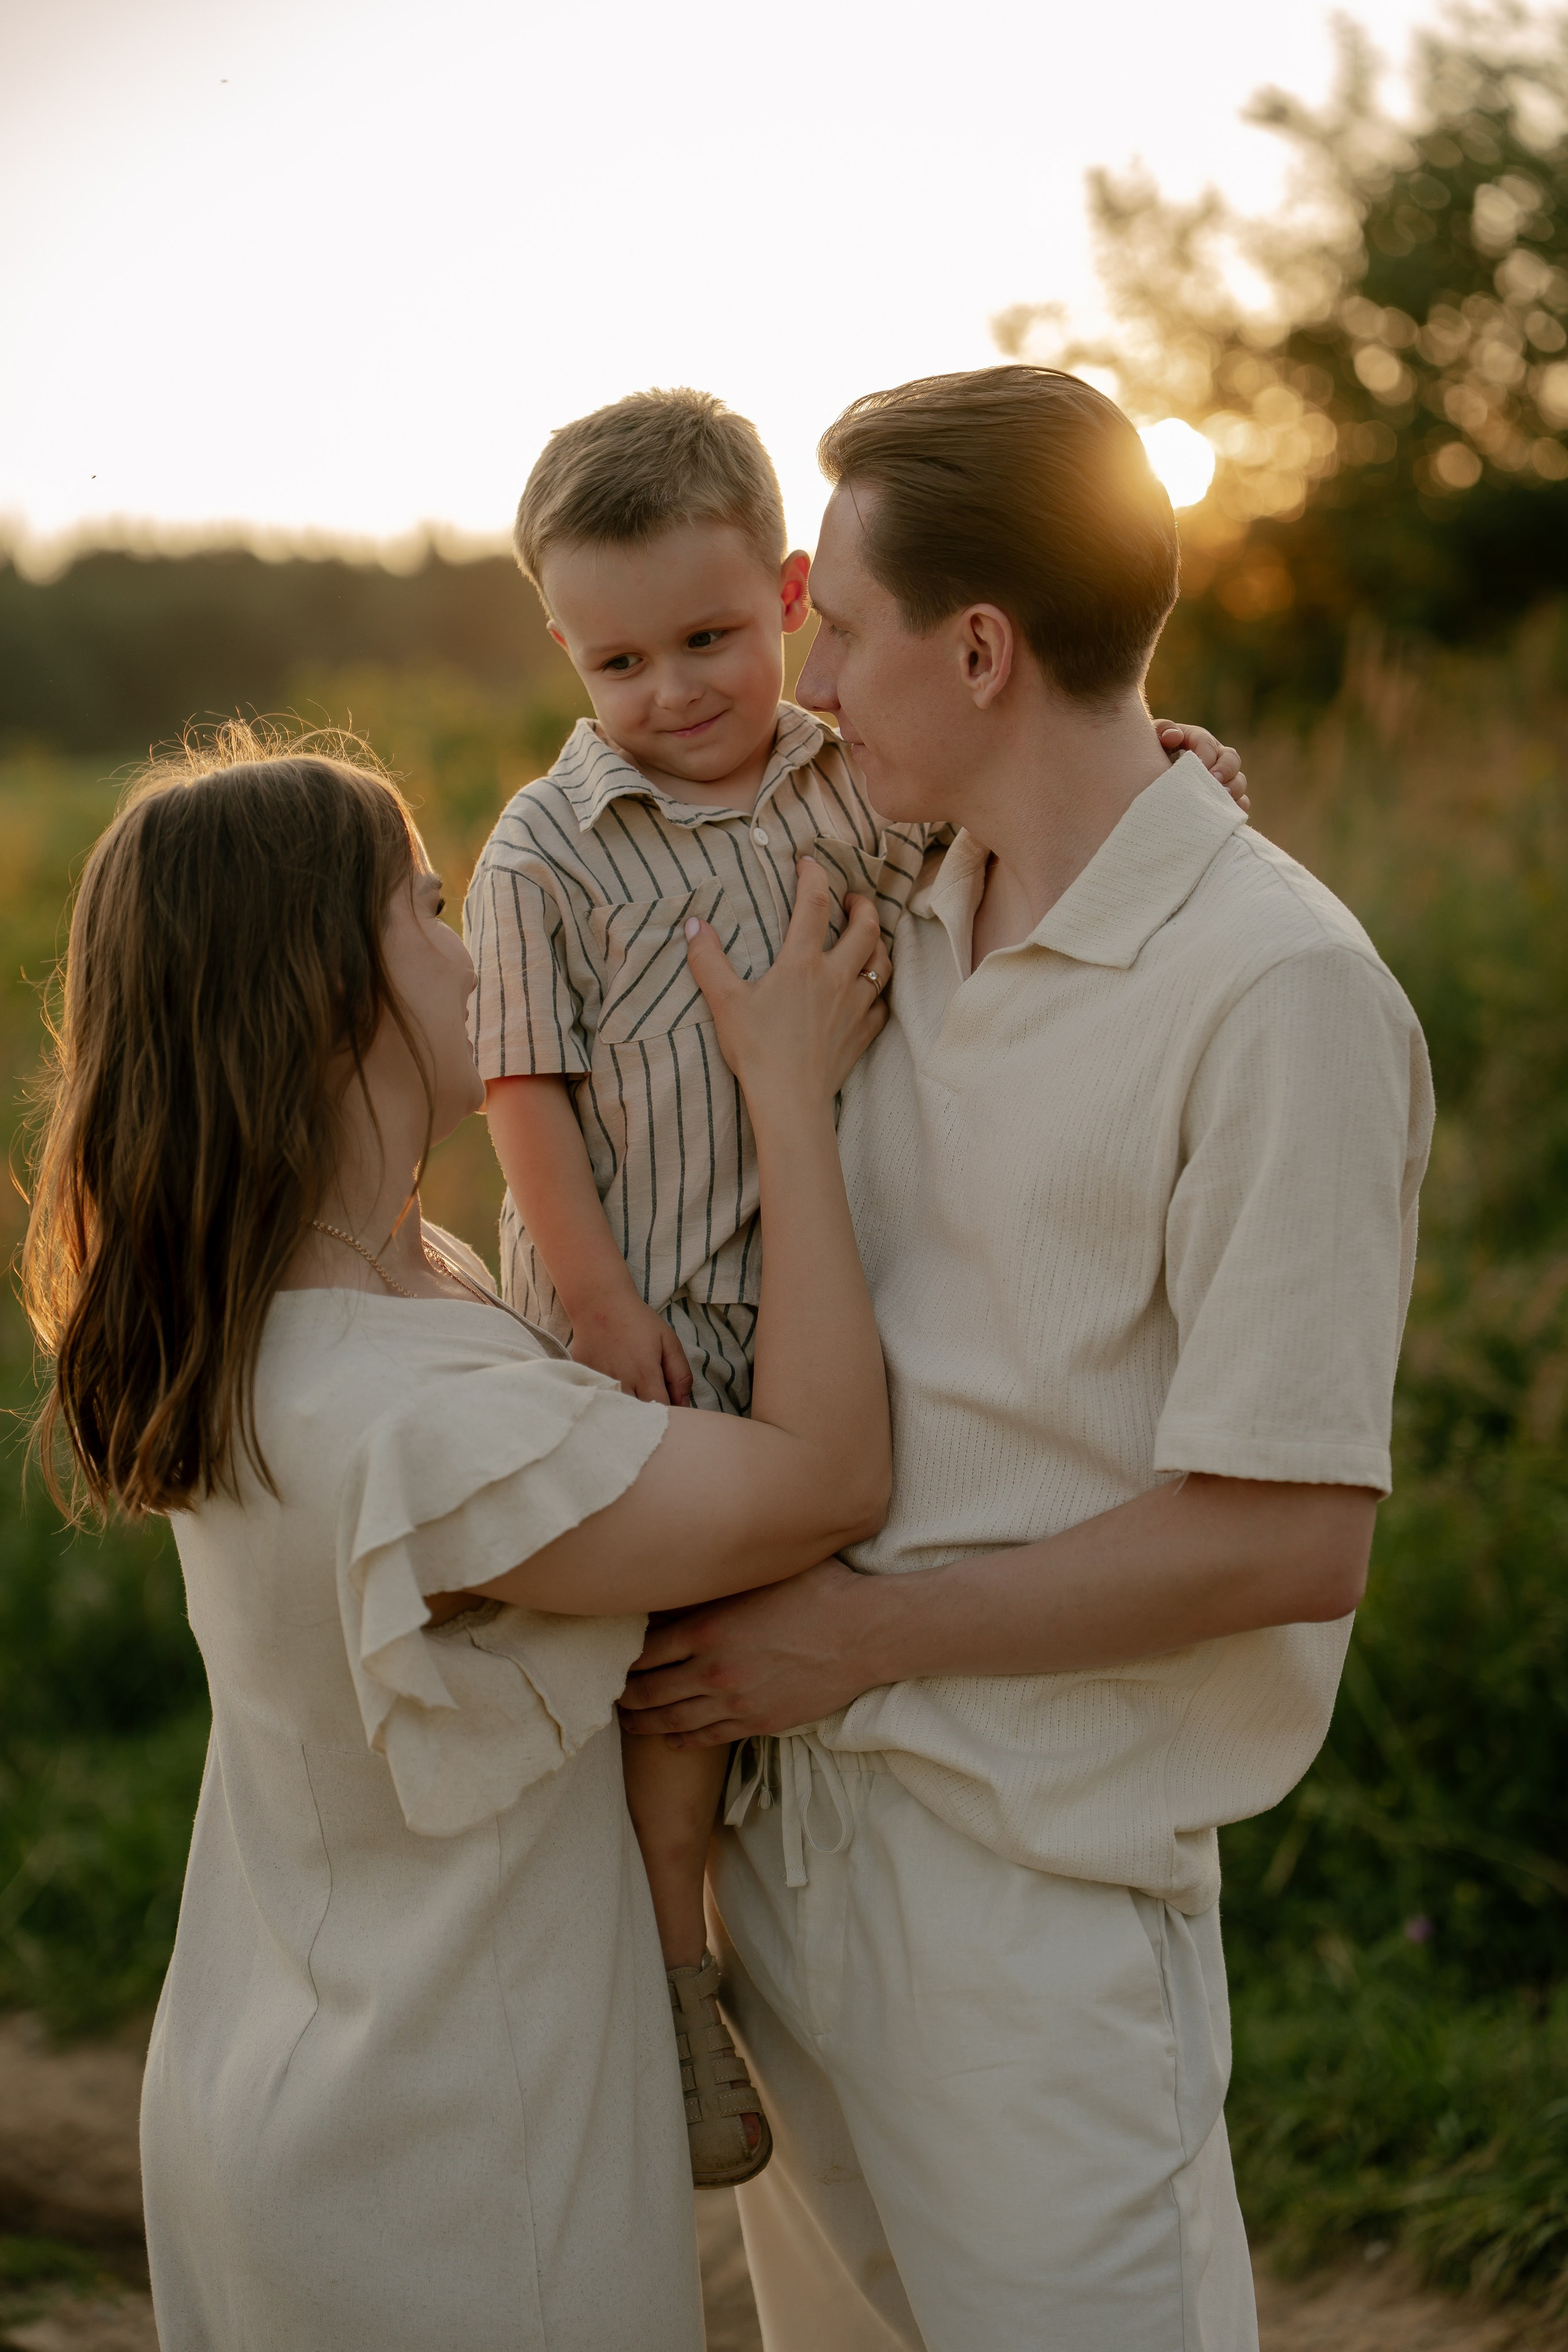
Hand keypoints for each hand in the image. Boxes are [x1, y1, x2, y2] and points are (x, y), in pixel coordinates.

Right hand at [568, 1282, 693, 1405]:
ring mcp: (599, 1382)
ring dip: (627, 1412)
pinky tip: (612, 1392)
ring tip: (633, 1398)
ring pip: (617, 1412)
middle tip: (651, 1406)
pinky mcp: (583, 1379)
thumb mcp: (668, 1342)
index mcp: (644, 1373)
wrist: (599, 1303)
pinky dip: (607, 1402)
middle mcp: (621, 1382)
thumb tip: (684, 1405)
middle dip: (648, 1418)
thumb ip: (680, 1375)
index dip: (670, 1415)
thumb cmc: (637, 1321)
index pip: (661, 1411)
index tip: (672, 1411)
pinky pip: (598, 1401)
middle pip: (637, 1417)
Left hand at [618, 1558, 879, 1745]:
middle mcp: (713, 1669)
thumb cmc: (816, 1591)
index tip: (614, 1659)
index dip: (625, 1658)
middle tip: (610, 1695)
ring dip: (644, 1722)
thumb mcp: (761, 1574)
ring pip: (672, 1720)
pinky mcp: (758, 1723)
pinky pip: (706, 1738)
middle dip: (625, 1695)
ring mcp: (734, 1701)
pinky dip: (681, 1740)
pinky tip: (669, 1739)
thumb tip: (688, 1575)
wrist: (862, 1633)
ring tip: (627, 1722)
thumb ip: (719, 1581)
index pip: (646, 1650)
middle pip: (650, 1690)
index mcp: (708, 1627)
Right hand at [684, 859, 890, 1108]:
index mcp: (802, 963)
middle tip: (852, 900)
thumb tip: (695, 925)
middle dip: (862, 905)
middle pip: (865, 927)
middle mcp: (836, 977)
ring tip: (867, 937)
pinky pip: (882, 1003)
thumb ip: (707, 960)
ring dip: (878, 942)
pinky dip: (879, 990)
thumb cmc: (756, 1050)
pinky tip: (870, 990)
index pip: (813, 903)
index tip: (808, 862)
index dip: (813, 875)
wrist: (790, 1100)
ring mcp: (855, 1006)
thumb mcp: (723, 1002)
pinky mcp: (863, 1033)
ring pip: (881, 962)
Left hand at [1154, 720, 1248, 812]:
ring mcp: (1221, 779)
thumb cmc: (1150, 757)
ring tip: (1222, 798)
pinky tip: (1227, 815)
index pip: (1207, 743)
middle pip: (1231, 759)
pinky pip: (1239, 803)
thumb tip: (1173, 736)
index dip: (1205, 754)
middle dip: (1225, 770)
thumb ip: (1162, 730)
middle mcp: (1214, 758)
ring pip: (1238, 782)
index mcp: (1197, 740)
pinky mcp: (1222, 799)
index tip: (1199, 766)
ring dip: (1233, 790)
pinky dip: (1236, 809)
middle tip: (1214, 781)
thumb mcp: (1152, 738)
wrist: (1146, 781)